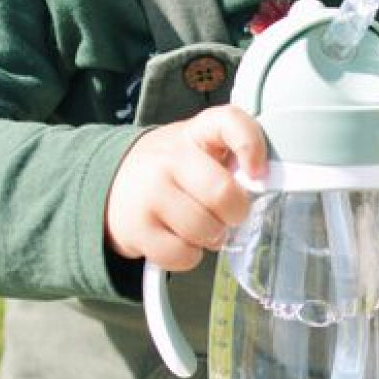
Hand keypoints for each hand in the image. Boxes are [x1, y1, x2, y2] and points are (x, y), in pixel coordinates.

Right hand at [105, 106, 267, 270]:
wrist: (114, 183)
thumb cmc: (176, 170)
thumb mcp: (203, 149)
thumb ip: (235, 158)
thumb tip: (264, 185)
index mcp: (197, 133)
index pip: (230, 122)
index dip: (251, 146)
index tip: (258, 172)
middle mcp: (169, 157)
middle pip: (223, 194)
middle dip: (235, 213)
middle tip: (227, 214)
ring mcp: (149, 192)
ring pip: (204, 230)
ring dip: (212, 236)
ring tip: (200, 226)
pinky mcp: (136, 227)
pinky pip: (183, 255)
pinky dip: (189, 256)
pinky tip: (179, 239)